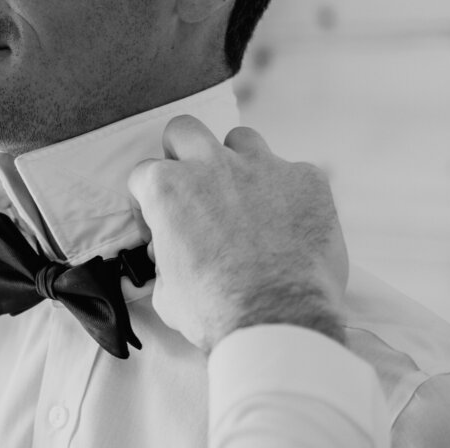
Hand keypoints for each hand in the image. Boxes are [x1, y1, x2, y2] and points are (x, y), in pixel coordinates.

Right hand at [127, 116, 348, 353]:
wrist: (277, 320)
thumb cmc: (216, 310)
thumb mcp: (166, 290)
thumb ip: (165, 258)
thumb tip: (171, 256)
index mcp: (168, 188)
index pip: (143, 174)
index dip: (147, 201)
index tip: (159, 224)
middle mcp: (211, 165)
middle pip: (184, 130)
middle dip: (182, 152)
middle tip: (193, 184)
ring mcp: (262, 167)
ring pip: (241, 140)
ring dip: (237, 163)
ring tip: (246, 198)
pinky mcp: (305, 180)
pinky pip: (293, 173)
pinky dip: (288, 193)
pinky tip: (290, 223)